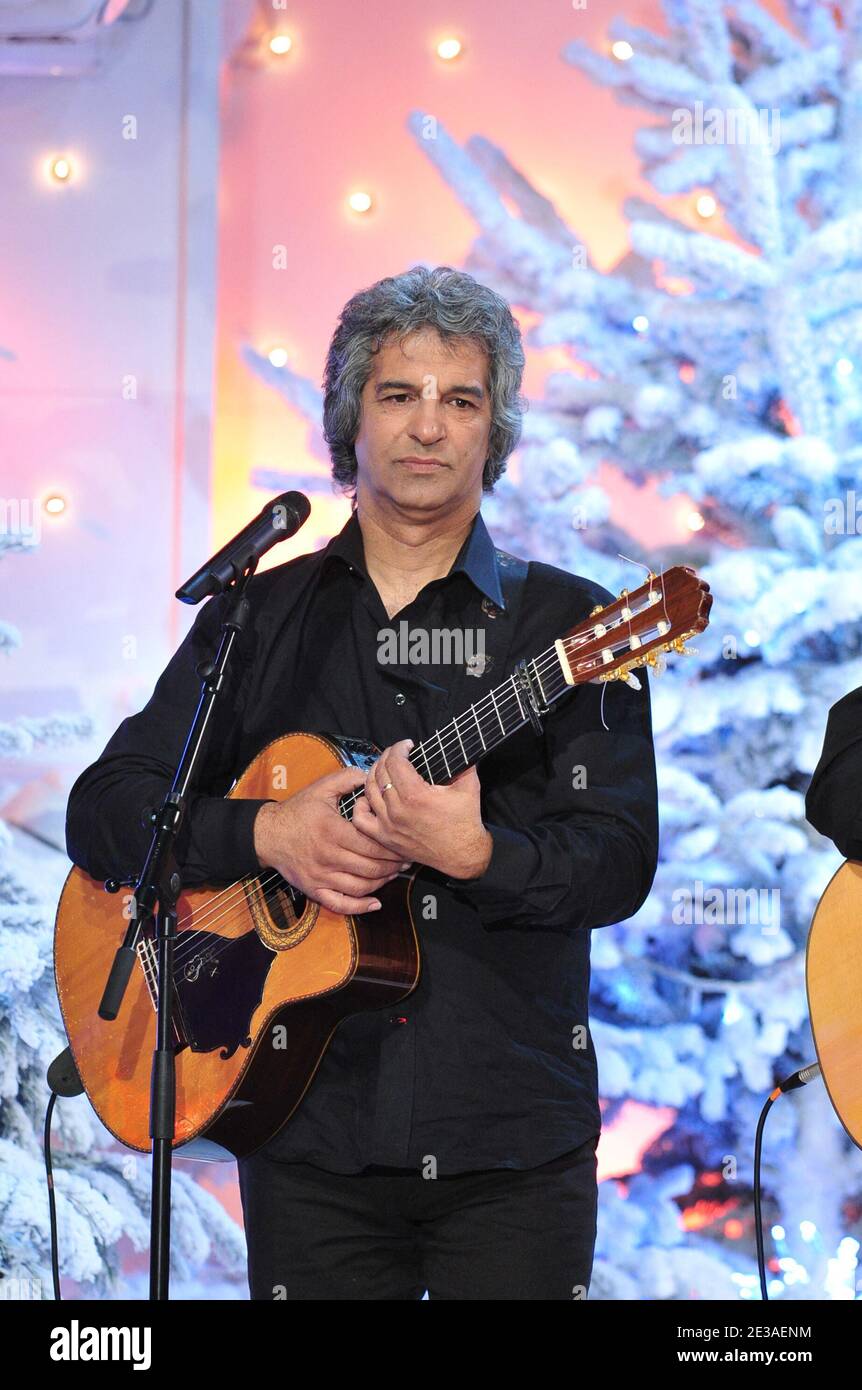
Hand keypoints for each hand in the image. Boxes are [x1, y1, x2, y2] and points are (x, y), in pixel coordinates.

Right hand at [252, 764, 410, 914]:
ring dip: (382, 882)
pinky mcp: (314, 889)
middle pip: (370, 867)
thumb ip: (347, 778)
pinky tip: (375, 903)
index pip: (371, 845)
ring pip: (360, 887)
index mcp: (333, 831)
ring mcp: (321, 876)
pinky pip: (340, 904)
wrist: (268, 834)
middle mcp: (328, 856)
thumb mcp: (321, 788)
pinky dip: (359, 907)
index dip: (392, 847)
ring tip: (394, 873)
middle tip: (406, 860)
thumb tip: (370, 775)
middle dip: (392, 865)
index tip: (403, 843)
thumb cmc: (297, 811)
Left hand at [351, 738, 493, 879]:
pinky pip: (361, 819)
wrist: (462, 855)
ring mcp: (389, 825)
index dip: (399, 748)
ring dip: (374, 774)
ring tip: (385, 769)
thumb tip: (457, 746)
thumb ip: (463, 763)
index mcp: (416, 795)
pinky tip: (371, 796)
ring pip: (369, 791)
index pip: (395, 761)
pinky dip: (362, 804)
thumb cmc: (466, 821)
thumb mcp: (469, 787)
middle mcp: (398, 810)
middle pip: (380, 772)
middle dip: (387, 757)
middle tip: (397, 754)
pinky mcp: (385, 838)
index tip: (407, 745)